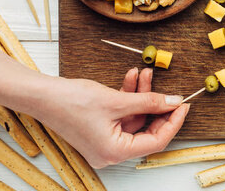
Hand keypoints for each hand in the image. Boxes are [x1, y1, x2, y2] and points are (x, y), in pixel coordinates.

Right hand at [36, 68, 189, 167]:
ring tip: (145, 73)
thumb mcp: (117, 100)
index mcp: (115, 152)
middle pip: (147, 130)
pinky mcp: (99, 129)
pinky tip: (131, 77)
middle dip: (157, 105)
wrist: (41, 94)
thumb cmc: (71, 101)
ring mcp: (104, 141)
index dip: (173, 122)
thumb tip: (174, 101)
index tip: (184, 105)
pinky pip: (122, 114)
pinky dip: (129, 96)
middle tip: (170, 90)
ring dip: (141, 95)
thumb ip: (149, 101)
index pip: (156, 141)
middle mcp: (110, 152)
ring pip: (134, 118)